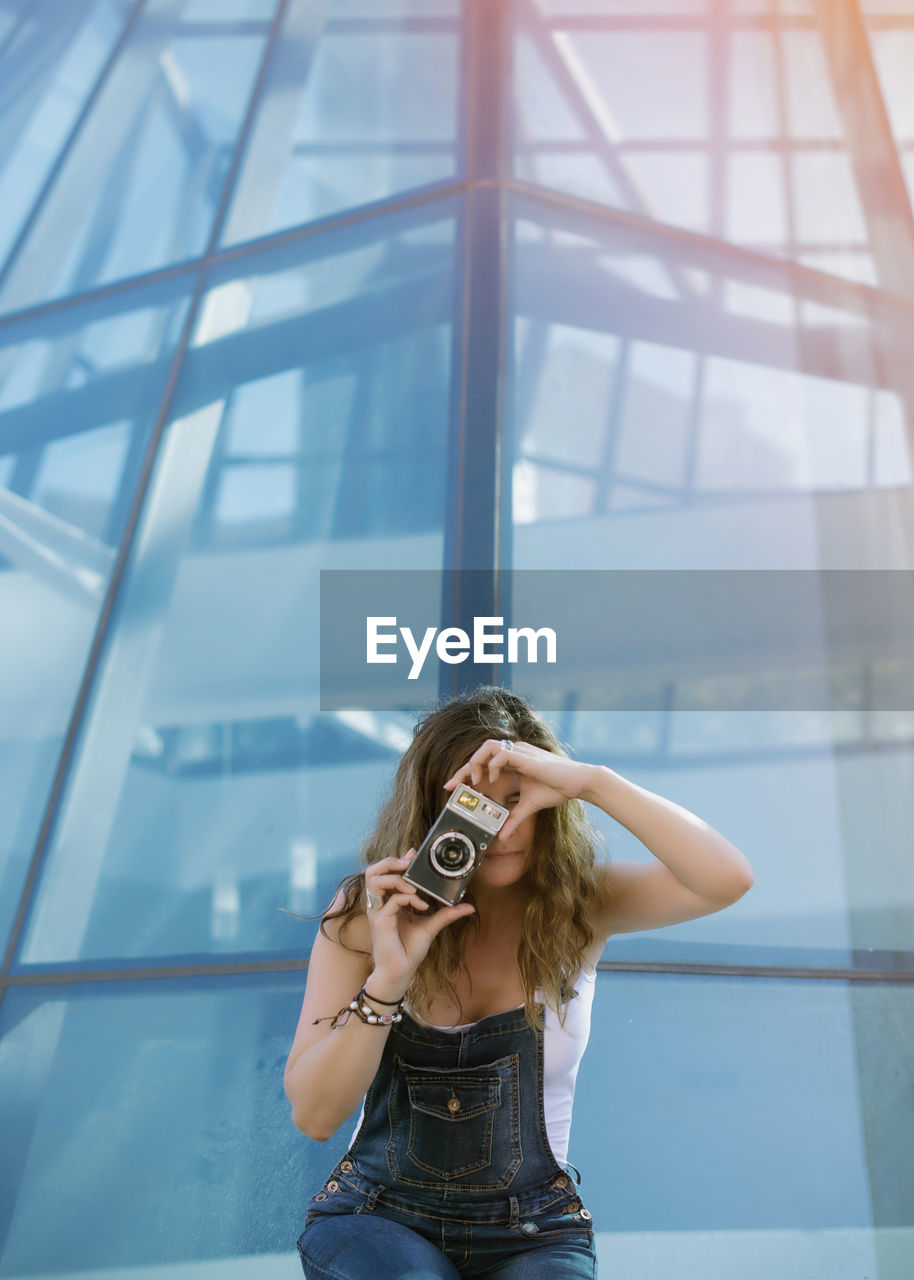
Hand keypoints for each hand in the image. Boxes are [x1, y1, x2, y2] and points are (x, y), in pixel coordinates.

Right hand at [362, 854, 474, 995]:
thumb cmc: (410, 950)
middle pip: (373, 871)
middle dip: (390, 862)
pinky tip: (422, 906)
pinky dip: (408, 898)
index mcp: (389, 901)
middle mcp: (380, 903)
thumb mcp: (431, 926)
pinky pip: (392, 900)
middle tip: (408, 864)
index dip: (398, 860)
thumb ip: (447, 914)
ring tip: (415, 887)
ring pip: (375, 880)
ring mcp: (378, 911)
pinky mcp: (380, 921)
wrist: (402, 972)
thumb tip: (468, 906)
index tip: (414, 854)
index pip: (386, 873)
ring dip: (397, 878)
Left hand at [443, 739, 594, 843]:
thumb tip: (504, 836)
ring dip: (477, 762)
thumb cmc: (557, 789)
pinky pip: (503, 753)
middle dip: (464, 768)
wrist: (579, 782)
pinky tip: (493, 778)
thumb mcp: (530, 807)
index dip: (465, 773)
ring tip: (475, 780)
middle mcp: (514, 752)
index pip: (483, 762)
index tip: (452, 787)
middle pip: (480, 751)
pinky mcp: (526, 756)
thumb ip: (515, 819)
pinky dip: (494, 765)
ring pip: (488, 746)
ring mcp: (520, 752)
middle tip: (453, 785)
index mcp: (513, 761)